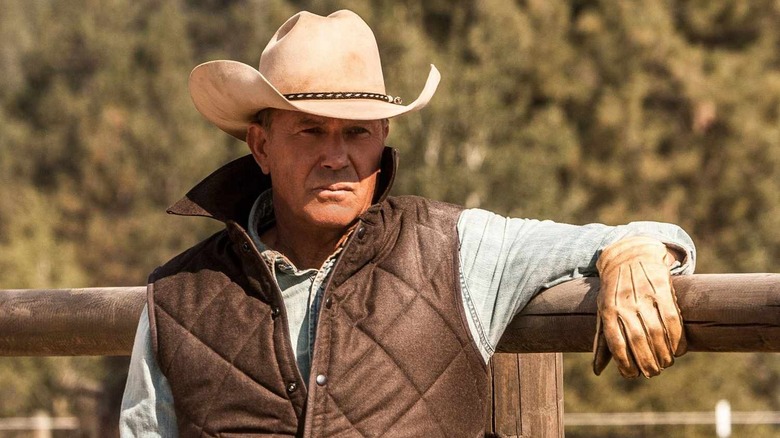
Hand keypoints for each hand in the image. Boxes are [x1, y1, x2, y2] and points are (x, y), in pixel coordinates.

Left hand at [593, 236, 686, 377]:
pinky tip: (678, 349)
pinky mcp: (662, 289)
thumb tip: (597, 370)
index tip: (632, 375)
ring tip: (666, 363)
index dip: (625, 363)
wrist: (630, 255)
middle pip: (638, 341)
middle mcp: (625, 304)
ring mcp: (644, 296)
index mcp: (608, 310)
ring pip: (657, 332)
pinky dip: (677, 338)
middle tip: (654, 372)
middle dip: (648, 362)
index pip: (616, 344)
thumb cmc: (615, 290)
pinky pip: (672, 318)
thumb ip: (602, 340)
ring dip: (664, 354)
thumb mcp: (603, 310)